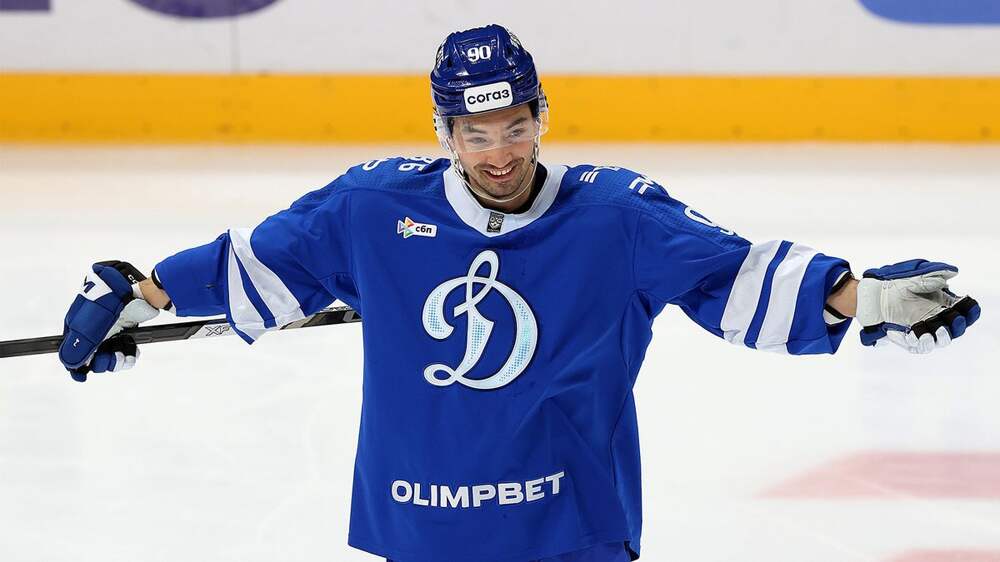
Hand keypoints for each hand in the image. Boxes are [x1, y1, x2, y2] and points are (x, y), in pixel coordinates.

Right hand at [59, 261, 159, 380]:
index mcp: (76, 329)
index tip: (83, 376)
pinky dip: (129, 351)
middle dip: (104, 363)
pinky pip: (125, 347)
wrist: (132, 285)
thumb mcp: (89, 325)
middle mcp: (91, 331)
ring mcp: (109, 330)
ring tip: (129, 354)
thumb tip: (69, 365)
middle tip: (116, 357)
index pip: (72, 353)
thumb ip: (79, 346)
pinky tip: (134, 349)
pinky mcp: (125, 328)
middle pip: (94, 358)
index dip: (77, 367)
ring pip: (111, 354)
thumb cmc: (105, 302)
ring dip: (120, 359)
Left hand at [856, 259, 979, 353]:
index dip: (970, 310)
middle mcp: (937, 319)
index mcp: (943, 305)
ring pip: (940, 341)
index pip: (964, 312)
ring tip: (939, 330)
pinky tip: (919, 335)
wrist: (873, 296)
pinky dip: (921, 342)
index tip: (967, 304)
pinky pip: (919, 346)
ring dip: (943, 337)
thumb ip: (932, 277)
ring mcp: (924, 330)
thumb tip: (952, 272)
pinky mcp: (910, 338)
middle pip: (956, 329)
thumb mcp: (914, 279)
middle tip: (956, 318)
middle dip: (958, 325)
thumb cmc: (896, 286)